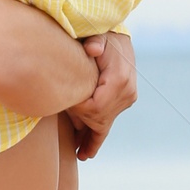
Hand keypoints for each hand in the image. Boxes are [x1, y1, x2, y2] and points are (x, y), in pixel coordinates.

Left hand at [66, 30, 136, 160]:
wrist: (117, 36)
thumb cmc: (103, 35)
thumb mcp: (98, 35)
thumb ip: (94, 42)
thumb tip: (91, 49)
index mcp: (119, 81)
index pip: (95, 107)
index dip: (77, 111)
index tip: (62, 106)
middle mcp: (126, 93)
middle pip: (100, 120)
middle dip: (82, 129)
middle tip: (68, 142)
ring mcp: (126, 98)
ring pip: (104, 125)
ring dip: (90, 139)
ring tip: (78, 154)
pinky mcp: (123, 100)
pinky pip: (109, 123)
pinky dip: (98, 139)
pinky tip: (86, 153)